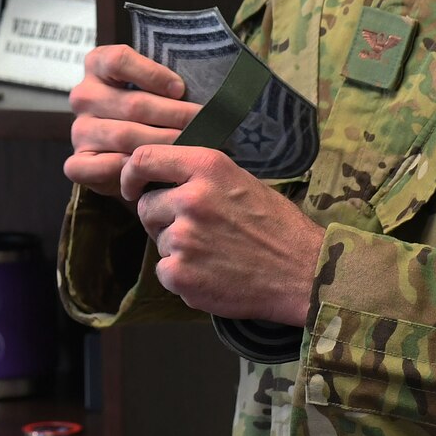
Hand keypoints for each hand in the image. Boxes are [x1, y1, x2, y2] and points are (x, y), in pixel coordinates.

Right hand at [63, 45, 199, 199]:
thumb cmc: (149, 108)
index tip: (180, 89)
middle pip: (131, 104)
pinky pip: (99, 167)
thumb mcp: (153, 84)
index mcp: (97, 65)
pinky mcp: (78, 161)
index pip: (118, 60)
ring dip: (162, 143)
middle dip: (173, 115)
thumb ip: (167, 82)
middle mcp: (83, 96)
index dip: (152, 74)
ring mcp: (79, 130)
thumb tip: (207, 94)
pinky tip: (150, 169)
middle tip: (202, 124)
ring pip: (123, 136)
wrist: (127, 147)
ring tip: (190, 145)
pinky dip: (126, 168)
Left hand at [118, 144, 325, 324]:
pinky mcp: (181, 274)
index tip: (133, 187)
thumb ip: (199, 175)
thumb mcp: (241, 180)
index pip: (143, 158)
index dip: (131, 175)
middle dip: (162, 219)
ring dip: (177, 248)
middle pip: (146, 206)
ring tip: (215, 253)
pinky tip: (213, 274)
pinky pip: (164, 271)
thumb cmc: (277, 227)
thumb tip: (160, 177)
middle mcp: (190, 198)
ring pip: (158, 240)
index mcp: (206, 167)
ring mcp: (183, 238)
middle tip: (197, 231)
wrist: (304, 274)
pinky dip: (182, 276)